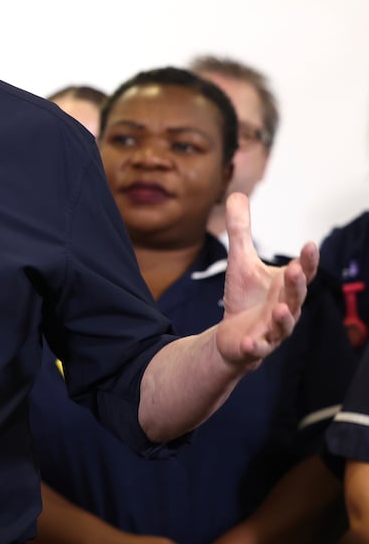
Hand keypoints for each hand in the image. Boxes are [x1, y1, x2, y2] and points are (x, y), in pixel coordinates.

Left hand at [215, 193, 315, 368]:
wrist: (233, 335)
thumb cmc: (245, 297)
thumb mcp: (241, 261)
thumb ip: (241, 231)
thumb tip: (237, 194)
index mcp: (287, 288)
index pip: (303, 272)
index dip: (308, 260)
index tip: (310, 244)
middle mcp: (287, 308)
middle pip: (297, 296)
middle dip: (297, 284)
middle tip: (296, 269)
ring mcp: (273, 330)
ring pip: (284, 325)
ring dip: (285, 317)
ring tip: (280, 308)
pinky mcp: (256, 346)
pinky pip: (259, 349)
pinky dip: (256, 346)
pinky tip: (250, 342)